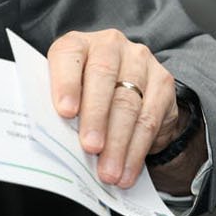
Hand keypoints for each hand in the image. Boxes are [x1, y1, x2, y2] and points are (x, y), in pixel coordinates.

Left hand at [48, 29, 180, 187]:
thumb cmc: (85, 94)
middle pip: (102, 78)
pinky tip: (127, 170)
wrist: (128, 91)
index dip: (66, 82)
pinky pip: (150, 120)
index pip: (70, 55)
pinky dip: (136, 150)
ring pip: (128, 103)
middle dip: (96, 117)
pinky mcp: (162, 82)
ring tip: (108, 172)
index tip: (65, 112)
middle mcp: (109, 45)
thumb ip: (61, 107)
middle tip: (90, 148)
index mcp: (78, 44)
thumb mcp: (68, 94)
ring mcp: (139, 60)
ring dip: (118, 143)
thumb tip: (53, 137)